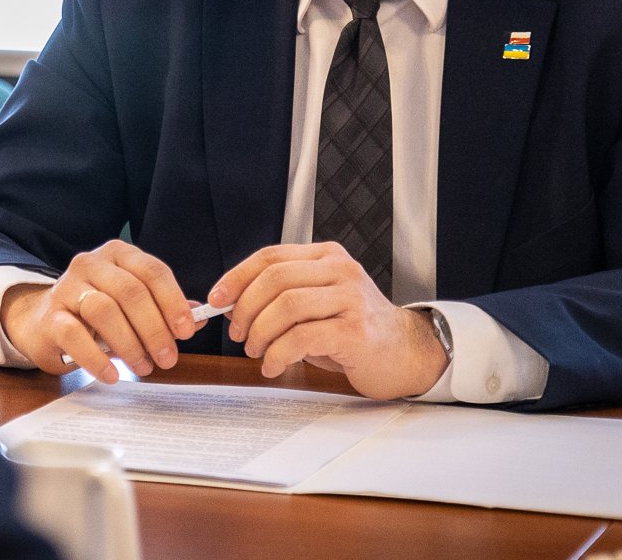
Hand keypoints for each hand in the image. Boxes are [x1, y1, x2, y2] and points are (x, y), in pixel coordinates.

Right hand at [0, 240, 204, 383]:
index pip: (152, 271)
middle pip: (131, 292)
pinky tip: (112, 375)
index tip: (186, 331)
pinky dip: (97, 358)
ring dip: (130, 343)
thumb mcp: (131, 305)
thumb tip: (199, 318)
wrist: (43, 322)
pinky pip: (75, 335)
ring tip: (143, 367)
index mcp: (118, 254)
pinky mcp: (50, 317)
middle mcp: (91, 263)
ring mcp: (67, 288)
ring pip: (104, 310)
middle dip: (155, 328)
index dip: (173, 301)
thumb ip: (163, 309)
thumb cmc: (95, 313)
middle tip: (168, 358)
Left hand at [207, 242, 448, 399]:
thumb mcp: (315, 304)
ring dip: (260, 333)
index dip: (237, 277)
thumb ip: (278, 298)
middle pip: (274, 279)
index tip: (217, 299)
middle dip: (246, 309)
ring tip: (256, 351)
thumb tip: (229, 304)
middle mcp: (340, 270)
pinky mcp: (355, 330)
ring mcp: (351, 298)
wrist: (404, 353)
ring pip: (286, 306)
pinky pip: (302, 337)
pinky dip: (278, 354)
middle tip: (238, 335)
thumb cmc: (353, 330)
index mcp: (326, 256)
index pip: (270, 257)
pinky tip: (274, 366)